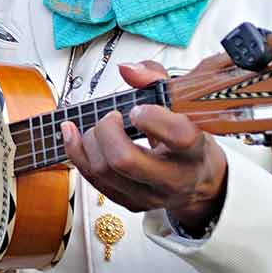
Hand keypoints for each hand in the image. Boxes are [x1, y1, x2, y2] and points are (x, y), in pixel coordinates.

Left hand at [60, 61, 226, 235]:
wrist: (198, 180)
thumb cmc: (188, 138)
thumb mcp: (183, 107)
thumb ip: (156, 80)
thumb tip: (126, 69)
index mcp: (194, 150)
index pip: (178, 136)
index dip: (153, 118)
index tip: (138, 109)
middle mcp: (173, 178)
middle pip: (124, 160)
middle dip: (106, 131)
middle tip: (111, 117)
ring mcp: (149, 196)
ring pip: (103, 170)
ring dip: (90, 140)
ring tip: (99, 125)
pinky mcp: (130, 203)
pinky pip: (93, 180)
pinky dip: (77, 152)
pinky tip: (74, 134)